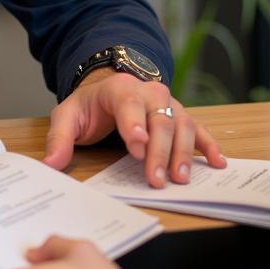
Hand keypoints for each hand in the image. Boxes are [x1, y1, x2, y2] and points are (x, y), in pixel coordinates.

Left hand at [44, 69, 224, 186]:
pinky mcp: (180, 115)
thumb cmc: (90, 106)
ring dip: (184, 152)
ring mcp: (168, 103)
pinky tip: (218, 162)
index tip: (136, 147)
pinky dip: (210, 144)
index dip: (133, 123)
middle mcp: (148, 92)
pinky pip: (199, 128)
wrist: (109, 88)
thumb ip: (59, 138)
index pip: (128, 102)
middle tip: (156, 180)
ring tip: (181, 179)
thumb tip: (51, 163)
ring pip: (183, 123)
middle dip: (159, 150)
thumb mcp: (67, 116)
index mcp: (118, 88)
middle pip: (160, 118)